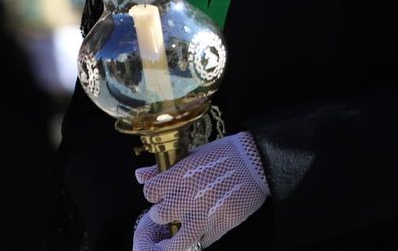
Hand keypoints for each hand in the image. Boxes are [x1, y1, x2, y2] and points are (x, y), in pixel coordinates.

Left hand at [134, 133, 268, 249]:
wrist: (258, 161)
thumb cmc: (224, 154)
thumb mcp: (193, 155)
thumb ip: (165, 169)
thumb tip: (139, 176)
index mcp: (181, 173)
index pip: (150, 191)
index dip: (154, 194)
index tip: (160, 194)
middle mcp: (190, 195)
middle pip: (158, 215)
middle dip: (161, 214)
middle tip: (170, 211)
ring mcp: (206, 213)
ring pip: (176, 240)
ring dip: (174, 238)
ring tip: (176, 234)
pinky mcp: (221, 225)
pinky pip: (203, 242)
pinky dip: (202, 237)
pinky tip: (205, 228)